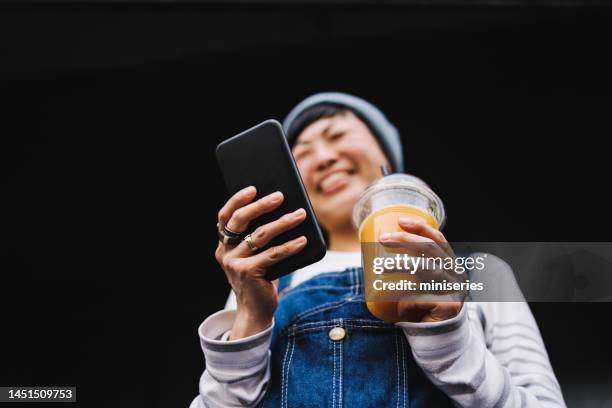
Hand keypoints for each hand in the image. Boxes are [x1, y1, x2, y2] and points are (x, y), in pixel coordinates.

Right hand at [215, 186, 307, 338]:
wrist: (255, 311)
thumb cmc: (260, 278)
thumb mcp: (255, 255)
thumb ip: (259, 237)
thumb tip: (285, 210)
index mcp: (223, 245)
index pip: (225, 216)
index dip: (237, 200)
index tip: (252, 188)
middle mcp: (225, 252)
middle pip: (240, 220)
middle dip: (261, 205)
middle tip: (280, 196)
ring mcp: (235, 263)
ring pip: (259, 235)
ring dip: (283, 222)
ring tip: (300, 215)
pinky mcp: (249, 273)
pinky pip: (273, 254)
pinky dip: (290, 246)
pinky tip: (303, 240)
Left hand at [379, 216, 462, 322]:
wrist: (439, 337)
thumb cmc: (423, 305)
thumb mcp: (419, 282)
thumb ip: (410, 267)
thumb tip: (376, 250)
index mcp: (450, 264)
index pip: (438, 239)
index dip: (420, 227)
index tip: (400, 220)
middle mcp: (456, 274)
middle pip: (431, 250)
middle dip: (405, 240)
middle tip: (383, 239)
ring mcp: (456, 290)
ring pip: (426, 269)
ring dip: (400, 264)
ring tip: (380, 266)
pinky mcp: (450, 307)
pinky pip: (423, 297)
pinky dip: (408, 301)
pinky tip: (400, 308)